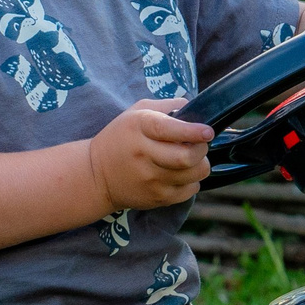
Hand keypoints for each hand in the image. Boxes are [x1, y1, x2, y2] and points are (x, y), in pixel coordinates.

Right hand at [87, 98, 213, 211]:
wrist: (96, 175)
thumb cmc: (122, 138)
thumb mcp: (136, 112)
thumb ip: (167, 106)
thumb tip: (196, 108)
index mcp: (139, 128)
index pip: (168, 129)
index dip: (192, 131)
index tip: (207, 131)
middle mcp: (144, 155)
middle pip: (186, 157)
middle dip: (202, 150)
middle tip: (200, 145)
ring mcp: (150, 180)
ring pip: (193, 175)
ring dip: (200, 165)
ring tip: (191, 159)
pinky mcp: (157, 198)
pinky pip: (189, 191)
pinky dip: (192, 181)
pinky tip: (181, 174)